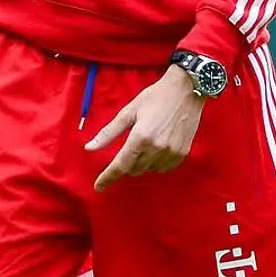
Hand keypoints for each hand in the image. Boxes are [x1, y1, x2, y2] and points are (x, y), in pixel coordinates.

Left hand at [86, 66, 206, 191]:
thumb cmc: (155, 97)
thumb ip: (108, 133)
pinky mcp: (182, 153)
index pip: (120, 165)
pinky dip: (157, 162)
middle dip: (128, 162)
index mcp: (140, 137)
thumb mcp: (129, 111)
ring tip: (150, 140)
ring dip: (143, 161)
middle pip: (134, 169)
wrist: (186, 89)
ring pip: (149, 169)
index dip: (107, 177)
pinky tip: (160, 145)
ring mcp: (171, 152)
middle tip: (133, 143)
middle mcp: (156, 148)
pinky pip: (164, 167)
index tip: (98, 186)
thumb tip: (89, 148)